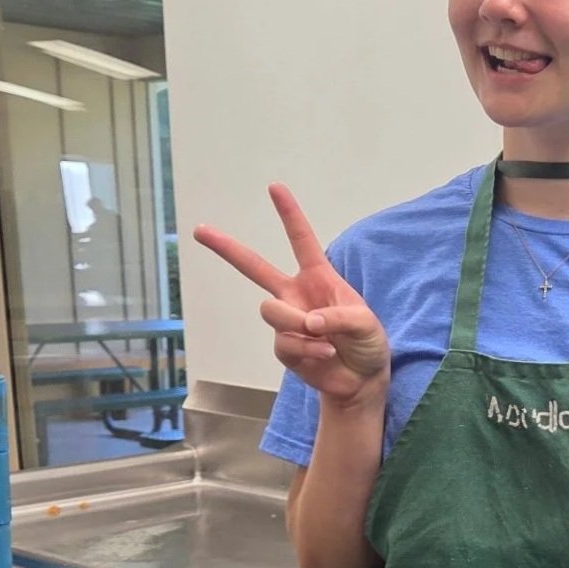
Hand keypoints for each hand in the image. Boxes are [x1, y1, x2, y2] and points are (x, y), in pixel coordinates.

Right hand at [194, 185, 388, 406]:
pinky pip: (284, 343)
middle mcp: (296, 295)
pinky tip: (326, 355)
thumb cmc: (368, 343)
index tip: (274, 187)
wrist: (363, 380)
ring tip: (325, 339)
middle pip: (253, 267)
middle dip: (226, 248)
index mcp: (318, 278)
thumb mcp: (366, 324)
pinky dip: (308, 350)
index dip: (289, 214)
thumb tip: (307, 322)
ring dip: (296, 324)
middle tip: (199, 229)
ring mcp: (287, 321)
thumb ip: (339, 317)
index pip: (301, 241)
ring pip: (271, 311)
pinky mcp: (284, 347)